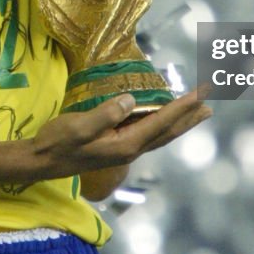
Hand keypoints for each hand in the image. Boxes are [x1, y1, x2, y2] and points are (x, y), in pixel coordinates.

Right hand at [30, 90, 210, 177]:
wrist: (42, 161)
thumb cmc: (58, 142)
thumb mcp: (80, 126)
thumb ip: (106, 114)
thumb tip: (131, 100)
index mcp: (126, 144)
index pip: (162, 121)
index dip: (183, 106)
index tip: (201, 92)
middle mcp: (131, 149)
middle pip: (168, 132)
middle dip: (190, 117)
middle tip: (211, 105)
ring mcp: (124, 149)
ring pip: (160, 134)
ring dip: (180, 122)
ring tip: (197, 110)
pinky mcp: (117, 146)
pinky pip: (148, 133)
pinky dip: (162, 123)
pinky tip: (162, 117)